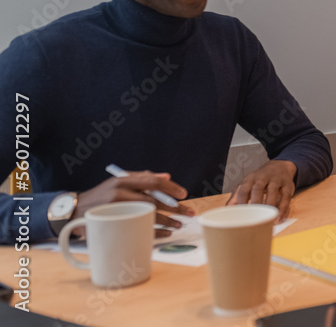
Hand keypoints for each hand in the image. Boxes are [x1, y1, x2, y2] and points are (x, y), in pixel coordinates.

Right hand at [75, 172, 193, 234]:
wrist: (72, 211)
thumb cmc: (101, 196)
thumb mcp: (118, 181)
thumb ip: (141, 178)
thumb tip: (168, 176)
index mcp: (123, 180)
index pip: (152, 181)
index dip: (171, 188)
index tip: (184, 194)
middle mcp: (120, 192)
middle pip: (154, 200)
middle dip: (175, 207)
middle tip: (189, 213)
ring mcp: (115, 209)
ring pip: (148, 215)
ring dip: (167, 221)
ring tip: (179, 225)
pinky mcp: (112, 225)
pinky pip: (138, 228)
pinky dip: (155, 231)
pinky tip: (165, 233)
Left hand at [225, 160, 296, 220]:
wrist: (280, 166)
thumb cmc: (260, 179)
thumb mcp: (247, 184)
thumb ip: (236, 197)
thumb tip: (226, 210)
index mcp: (250, 178)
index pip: (244, 189)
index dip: (241, 201)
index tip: (240, 214)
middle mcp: (263, 177)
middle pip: (258, 188)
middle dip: (256, 202)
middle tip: (254, 216)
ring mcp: (276, 180)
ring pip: (273, 191)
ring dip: (270, 205)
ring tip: (267, 219)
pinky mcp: (287, 185)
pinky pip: (286, 197)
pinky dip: (282, 208)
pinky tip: (279, 218)